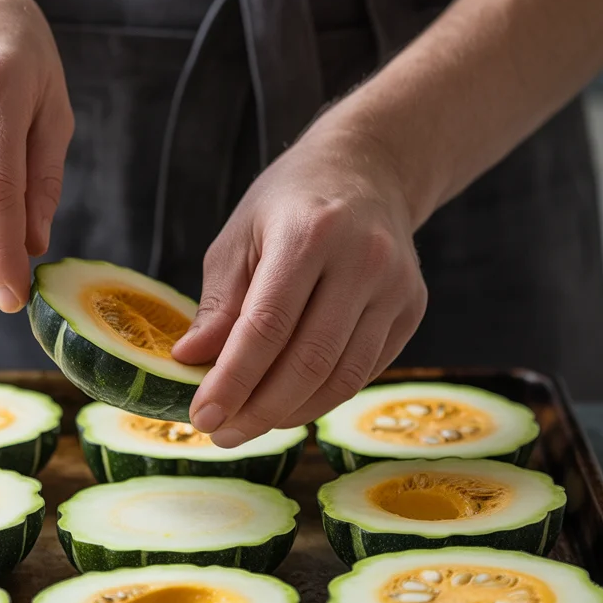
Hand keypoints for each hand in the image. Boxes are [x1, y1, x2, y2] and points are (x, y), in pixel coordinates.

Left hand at [172, 118, 427, 445]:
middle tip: (222, 434)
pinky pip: (364, 371)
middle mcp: (361, 260)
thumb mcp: (239, 237)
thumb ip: (219, 304)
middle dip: (259, 410)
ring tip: (250, 425)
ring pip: (342, 376)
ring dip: (291, 413)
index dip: (232, 380)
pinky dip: (322, 397)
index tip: (202, 416)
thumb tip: (190, 363)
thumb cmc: (290, 203)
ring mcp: (395, 287)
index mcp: (308, 234)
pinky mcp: (412, 308)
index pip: (266, 326)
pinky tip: (289, 402)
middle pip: (308, 361)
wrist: (368, 168)